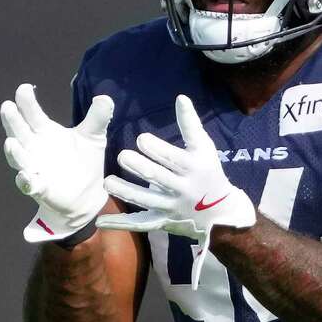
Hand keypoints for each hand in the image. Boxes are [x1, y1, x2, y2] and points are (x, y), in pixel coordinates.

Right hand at [1, 83, 113, 242]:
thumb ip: (97, 118)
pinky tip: (25, 177)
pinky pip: (29, 184)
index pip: (33, 114)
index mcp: (45, 131)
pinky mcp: (39, 188)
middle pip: (19, 131)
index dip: (27, 102)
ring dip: (14, 151)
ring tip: (10, 142)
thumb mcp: (93, 137)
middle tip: (7, 106)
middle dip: (12, 120)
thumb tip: (105, 97)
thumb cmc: (84, 161)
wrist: (87, 194)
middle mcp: (34, 147)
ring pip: (18, 158)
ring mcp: (34, 168)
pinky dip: (26, 180)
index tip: (23, 88)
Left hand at [96, 95, 254, 288]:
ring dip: (126, 192)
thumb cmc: (208, 172)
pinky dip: (120, 224)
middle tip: (122, 156)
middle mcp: (182, 188)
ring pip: (146, 200)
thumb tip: (181, 97)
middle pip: (158, 178)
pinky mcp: (161, 222)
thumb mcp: (204, 148)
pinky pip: (139, 223)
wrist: (220, 214)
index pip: (173, 158)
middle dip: (140, 167)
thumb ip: (190, 124)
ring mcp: (171, 207)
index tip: (141, 139)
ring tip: (108, 182)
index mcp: (193, 168)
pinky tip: (100, 221)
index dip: (157, 149)